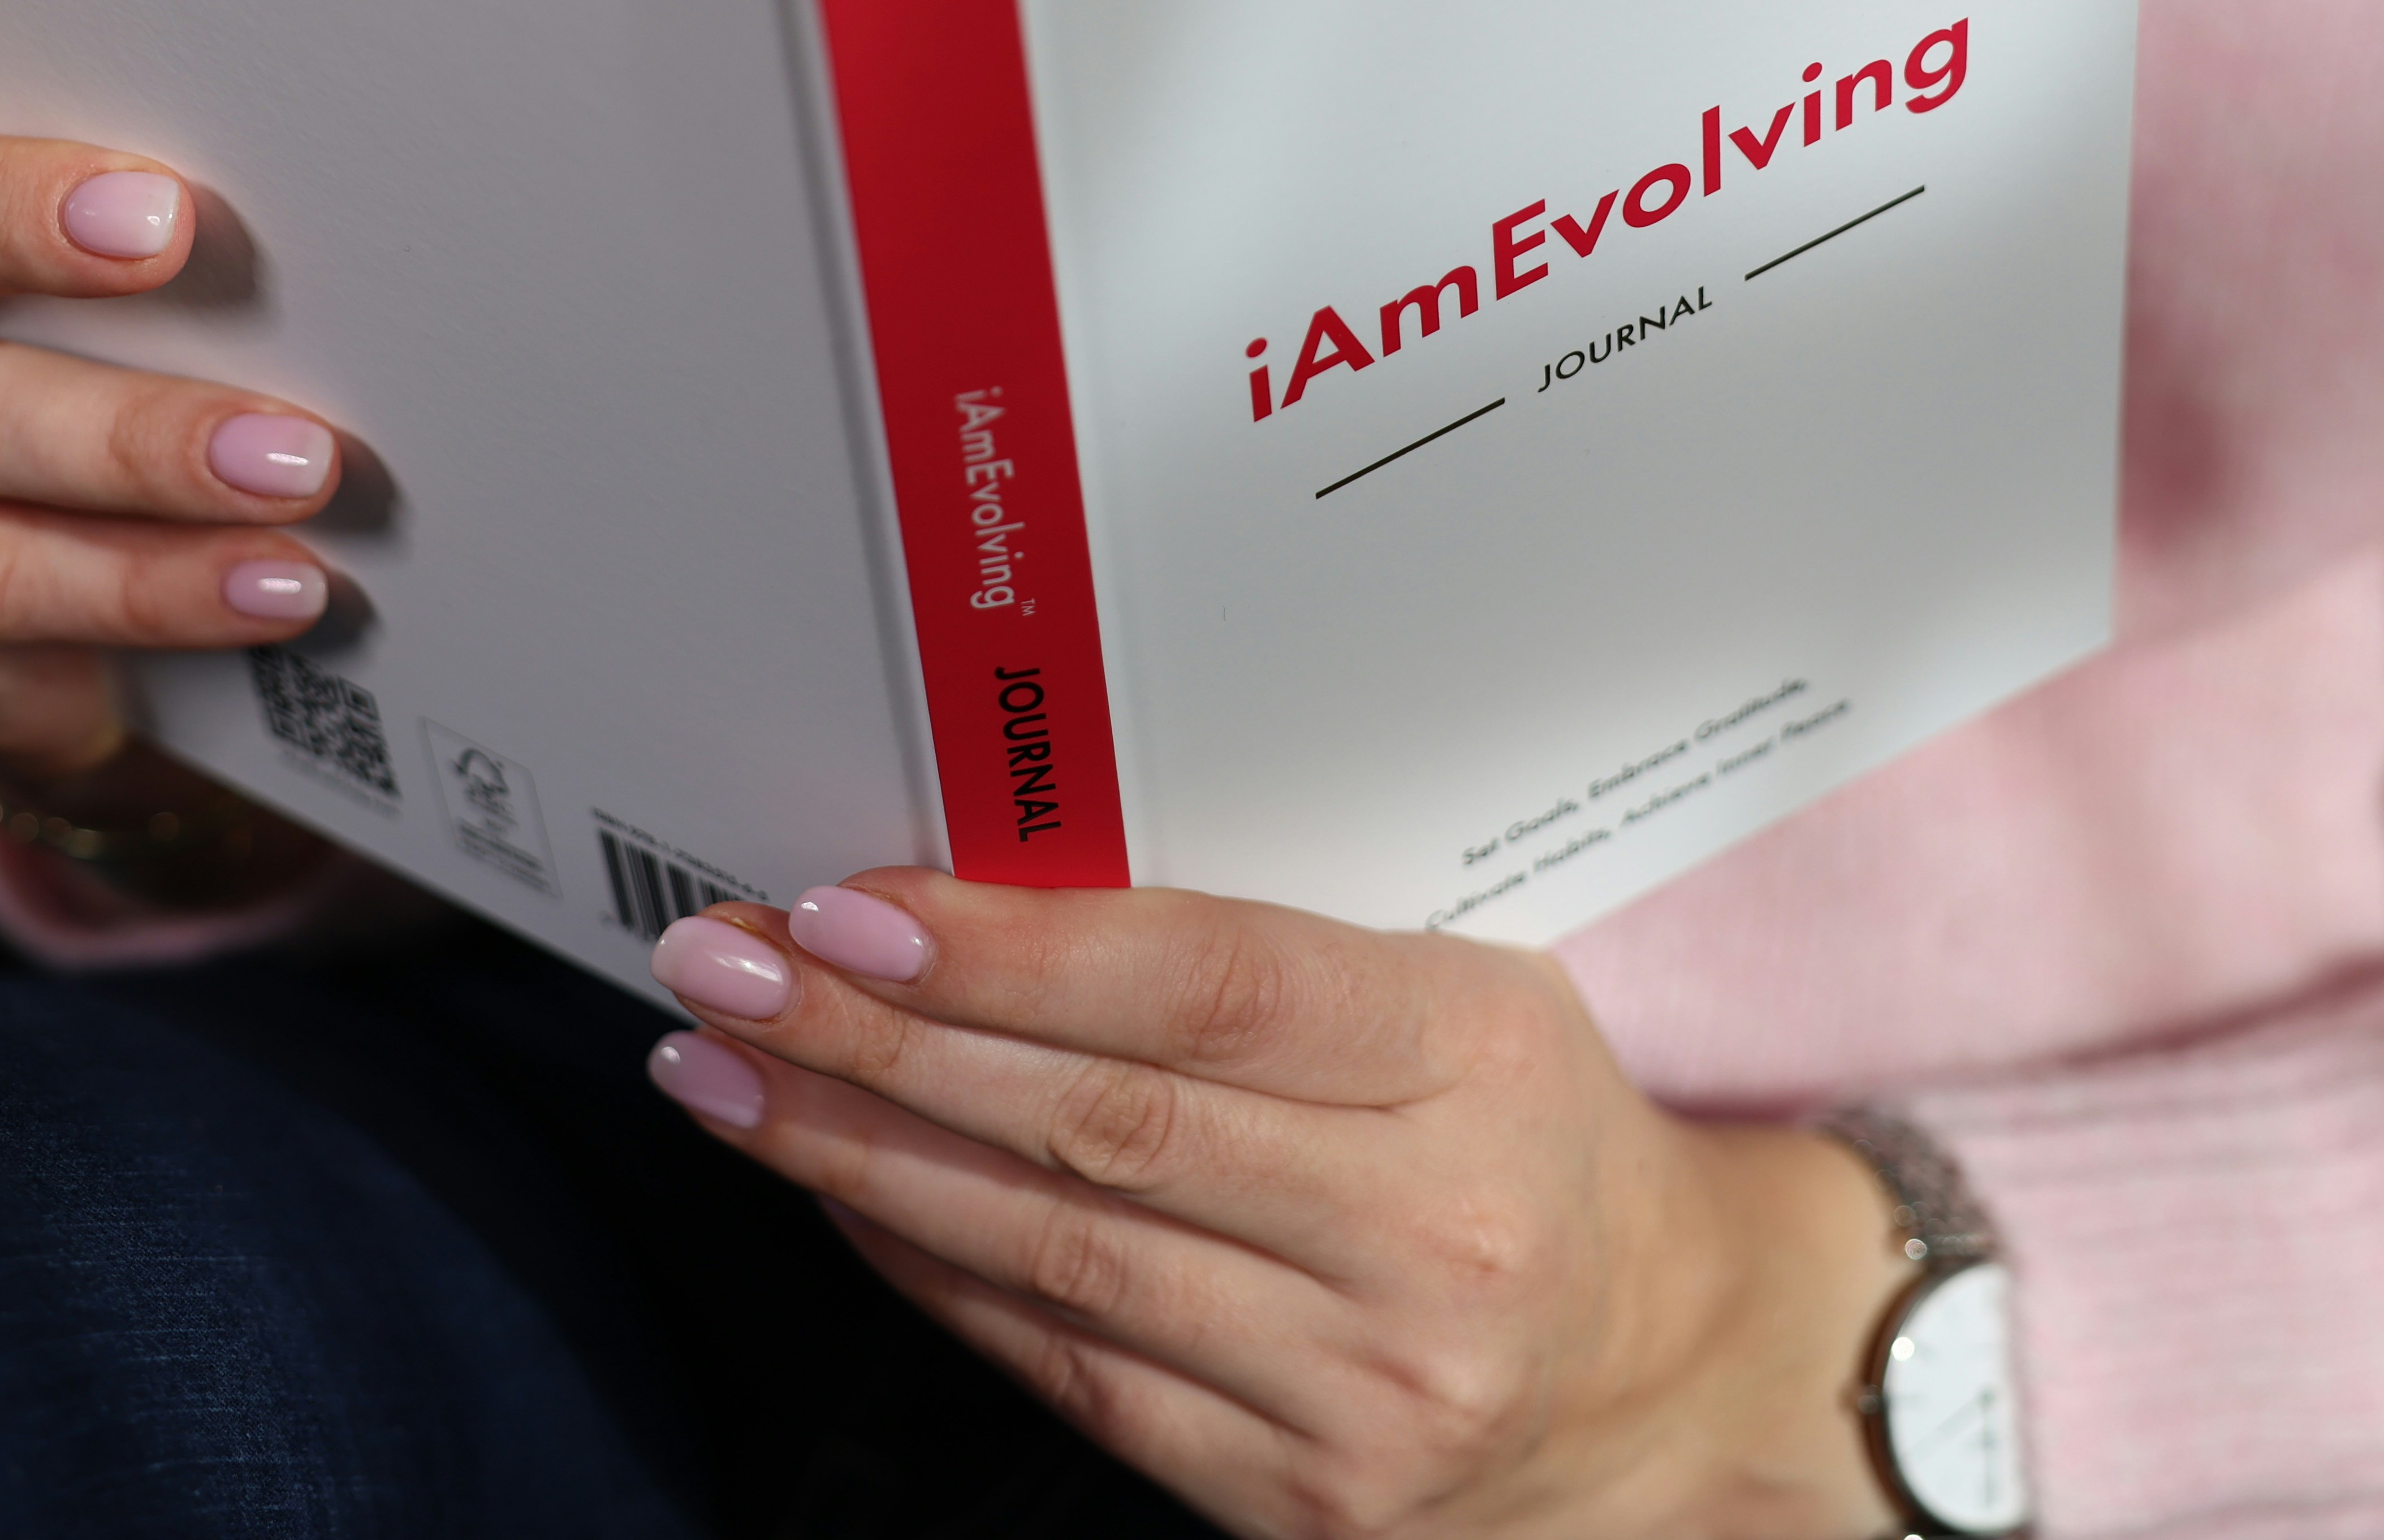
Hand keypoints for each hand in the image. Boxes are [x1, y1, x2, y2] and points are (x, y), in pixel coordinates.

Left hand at [640, 875, 1900, 1539]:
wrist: (1659, 1374)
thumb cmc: (1527, 1136)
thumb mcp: (1451, 999)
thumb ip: (1252, 961)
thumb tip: (984, 902)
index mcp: (1474, 1060)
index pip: (1209, 989)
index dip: (1011, 950)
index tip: (849, 907)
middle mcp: (1427, 1235)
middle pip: (1099, 1126)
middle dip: (877, 1042)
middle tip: (725, 969)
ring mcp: (1360, 1390)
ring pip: (1053, 1257)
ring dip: (856, 1160)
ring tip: (724, 1074)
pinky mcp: (1295, 1503)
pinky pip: (1065, 1368)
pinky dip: (928, 1271)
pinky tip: (837, 1197)